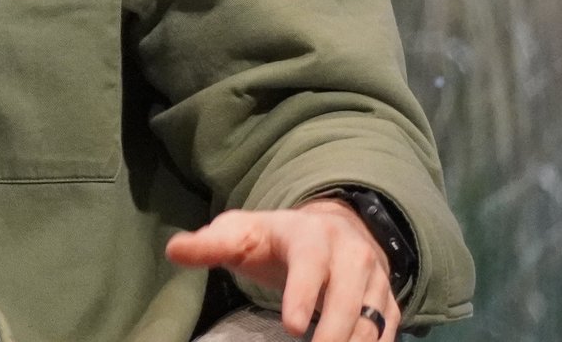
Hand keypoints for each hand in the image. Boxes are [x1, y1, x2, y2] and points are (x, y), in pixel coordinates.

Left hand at [166, 200, 398, 341]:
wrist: (330, 230)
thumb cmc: (275, 238)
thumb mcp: (241, 233)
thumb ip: (210, 245)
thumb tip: (174, 250)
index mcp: (312, 236)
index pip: (311, 265)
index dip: (304, 295)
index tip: (293, 327)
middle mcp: (352, 256)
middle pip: (350, 299)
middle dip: (335, 334)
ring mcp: (375, 281)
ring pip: (373, 322)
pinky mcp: (387, 305)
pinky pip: (387, 334)